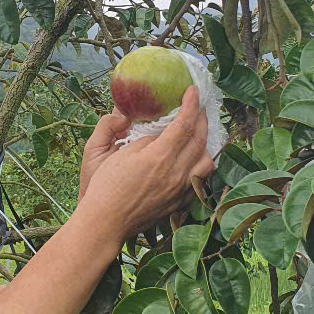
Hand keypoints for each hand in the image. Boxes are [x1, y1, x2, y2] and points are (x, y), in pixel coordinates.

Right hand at [78, 87, 216, 244]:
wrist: (107, 222)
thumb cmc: (107, 186)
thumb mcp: (121, 153)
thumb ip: (144, 139)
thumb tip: (160, 131)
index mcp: (160, 157)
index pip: (184, 124)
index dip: (190, 104)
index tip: (193, 91)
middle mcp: (176, 173)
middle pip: (200, 140)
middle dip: (202, 119)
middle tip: (199, 107)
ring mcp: (180, 190)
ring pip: (207, 162)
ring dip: (206, 144)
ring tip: (199, 134)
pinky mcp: (180, 203)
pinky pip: (200, 180)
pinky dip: (200, 165)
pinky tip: (192, 160)